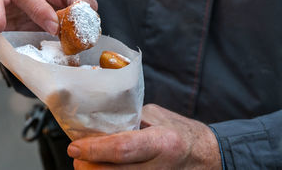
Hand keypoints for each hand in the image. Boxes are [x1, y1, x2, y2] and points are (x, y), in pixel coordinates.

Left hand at [68, 104, 220, 169]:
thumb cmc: (180, 132)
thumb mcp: (155, 117)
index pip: (122, 148)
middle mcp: (159, 167)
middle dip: (88, 167)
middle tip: (76, 157)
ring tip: (86, 163)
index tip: (75, 147)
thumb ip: (127, 121)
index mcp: (162, 142)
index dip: (94, 149)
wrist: (206, 155)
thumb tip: (98, 125)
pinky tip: (102, 168)